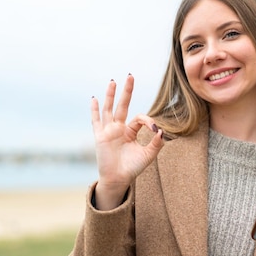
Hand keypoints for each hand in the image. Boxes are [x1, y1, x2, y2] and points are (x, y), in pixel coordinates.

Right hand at [91, 74, 163, 209]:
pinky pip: (96, 121)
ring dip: (111, 95)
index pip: (139, 118)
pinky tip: (94, 99)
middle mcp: (118, 128)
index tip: (155, 129)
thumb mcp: (148, 155)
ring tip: (113, 81)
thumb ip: (156, 143)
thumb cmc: (133, 168)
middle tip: (130, 76)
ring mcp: (108, 131)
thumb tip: (162, 130)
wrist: (119, 179)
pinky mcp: (100, 137)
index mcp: (130, 131)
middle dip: (127, 91)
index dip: (148, 121)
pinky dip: (94, 111)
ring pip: (109, 109)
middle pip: (123, 105)